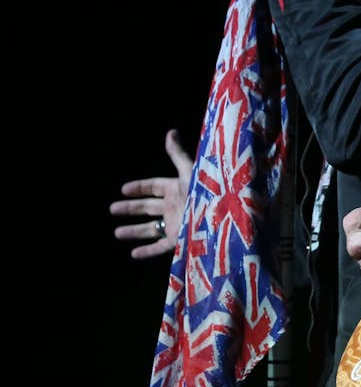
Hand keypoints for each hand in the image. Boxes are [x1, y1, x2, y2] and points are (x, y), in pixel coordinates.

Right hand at [110, 129, 193, 259]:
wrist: (222, 218)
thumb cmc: (206, 192)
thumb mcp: (189, 172)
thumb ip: (178, 155)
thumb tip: (170, 132)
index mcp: (177, 188)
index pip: (154, 186)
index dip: (139, 188)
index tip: (123, 189)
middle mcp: (175, 206)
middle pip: (148, 207)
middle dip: (131, 208)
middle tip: (112, 209)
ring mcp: (177, 223)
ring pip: (151, 228)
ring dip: (134, 231)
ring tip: (117, 233)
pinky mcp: (180, 240)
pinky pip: (160, 247)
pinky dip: (147, 251)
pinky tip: (133, 254)